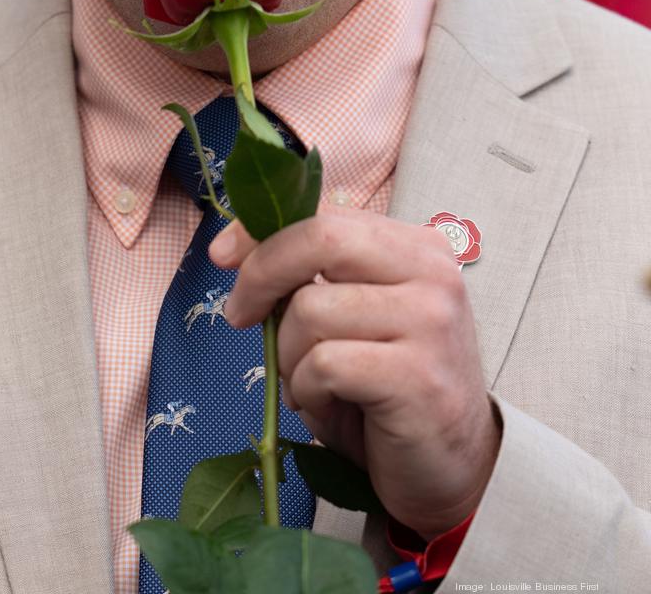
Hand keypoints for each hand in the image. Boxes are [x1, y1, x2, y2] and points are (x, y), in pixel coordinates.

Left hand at [209, 207, 501, 539]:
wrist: (454, 466)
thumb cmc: (387, 387)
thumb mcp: (352, 316)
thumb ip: (314, 275)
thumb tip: (235, 249)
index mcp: (416, 245)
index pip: (325, 212)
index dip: (262, 229)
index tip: (223, 254)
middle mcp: (432, 271)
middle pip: (319, 238)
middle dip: (262, 273)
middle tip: (240, 315)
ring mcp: (431, 322)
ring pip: (310, 310)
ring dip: (289, 355)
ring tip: (313, 383)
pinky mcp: (418, 377)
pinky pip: (324, 365)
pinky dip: (308, 391)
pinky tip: (331, 405)